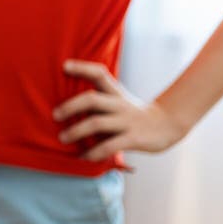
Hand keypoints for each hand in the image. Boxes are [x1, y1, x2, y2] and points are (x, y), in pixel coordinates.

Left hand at [53, 60, 188, 160]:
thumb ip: (97, 103)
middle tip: (55, 115)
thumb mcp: (117, 101)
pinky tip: (84, 157)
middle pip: (92, 99)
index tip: (64, 66)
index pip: (99, 74)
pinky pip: (110, 146)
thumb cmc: (132, 115)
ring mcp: (127, 121)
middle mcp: (119, 104)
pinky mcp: (134, 139)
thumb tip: (64, 110)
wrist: (168, 126)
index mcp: (115, 93)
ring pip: (97, 123)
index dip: (82, 68)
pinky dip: (94, 153)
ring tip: (63, 138)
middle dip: (70, 106)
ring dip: (76, 131)